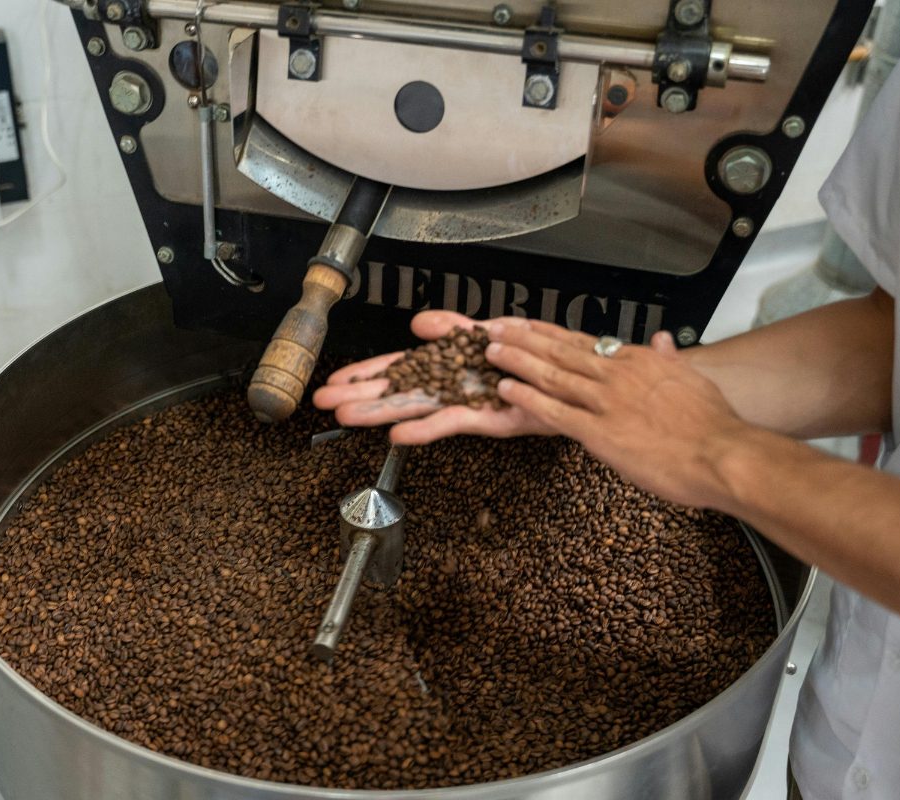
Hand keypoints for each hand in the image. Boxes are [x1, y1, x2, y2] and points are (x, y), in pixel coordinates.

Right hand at [312, 311, 554, 444]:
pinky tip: (397, 435)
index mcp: (449, 365)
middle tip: (323, 401)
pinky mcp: (490, 418)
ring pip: (417, 407)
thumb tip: (418, 322)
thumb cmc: (536, 355)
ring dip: (380, 413)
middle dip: (360, 395)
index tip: (336, 381)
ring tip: (346, 416)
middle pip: (398, 390)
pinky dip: (426, 429)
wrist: (576, 374)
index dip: (367, 374)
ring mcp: (467, 403)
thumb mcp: (491, 331)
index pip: (399, 368)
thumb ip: (454, 328)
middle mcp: (452, 387)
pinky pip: (453, 423)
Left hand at [485, 319, 748, 508]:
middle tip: (496, 329)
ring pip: (552, 375)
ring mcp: (605, 403)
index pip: (584, 342)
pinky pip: (555, 412)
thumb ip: (670, 360)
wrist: (722, 453)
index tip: (527, 325)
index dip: (550, 333)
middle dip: (524, 340)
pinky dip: (528, 398)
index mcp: (637, 362)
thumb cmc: (713, 424)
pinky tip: (506, 390)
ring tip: (490, 352)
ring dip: (517, 361)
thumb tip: (662, 340)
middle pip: (560, 352)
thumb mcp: (693, 381)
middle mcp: (616, 376)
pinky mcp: (599, 433)